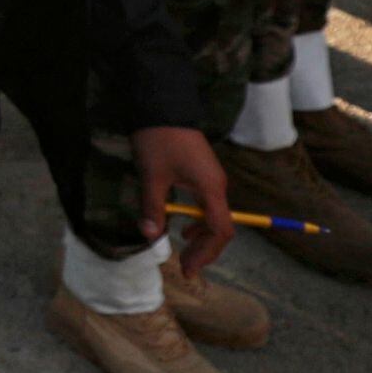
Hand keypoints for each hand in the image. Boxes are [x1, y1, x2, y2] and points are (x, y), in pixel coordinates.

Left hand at [135, 125, 233, 277]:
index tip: (188, 268)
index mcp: (211, 188)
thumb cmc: (158, 140)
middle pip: (221, 226)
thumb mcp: (152, 176)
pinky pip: (207, 204)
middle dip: (205, 249)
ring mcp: (211, 178)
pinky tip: (184, 225)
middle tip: (186, 266)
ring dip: (202, 235)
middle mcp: (217, 185)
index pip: (220, 229)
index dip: (207, 253)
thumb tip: (150, 236)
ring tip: (184, 246)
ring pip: (214, 216)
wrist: (162, 104)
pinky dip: (198, 219)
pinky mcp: (202, 173)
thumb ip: (153, 207)